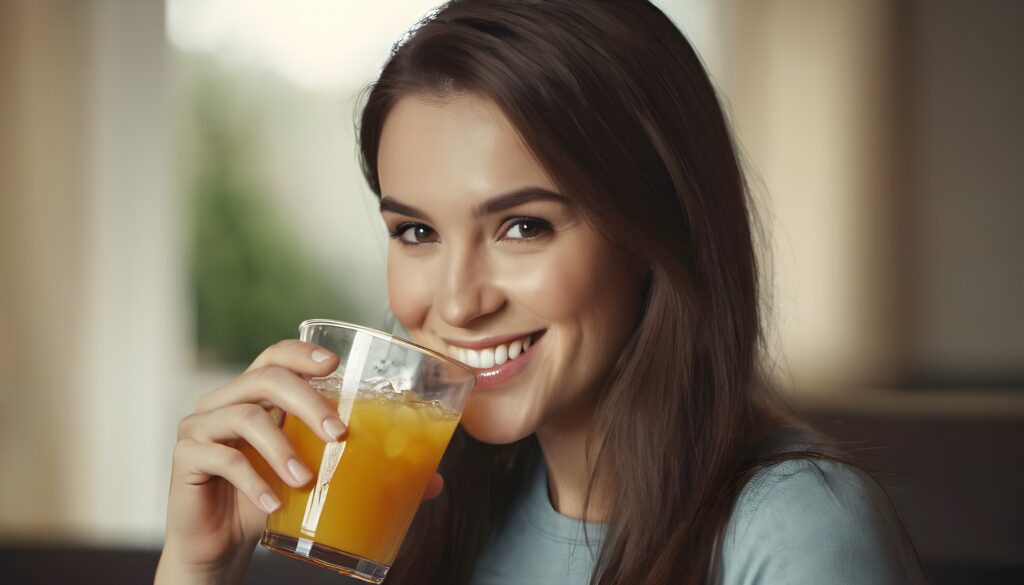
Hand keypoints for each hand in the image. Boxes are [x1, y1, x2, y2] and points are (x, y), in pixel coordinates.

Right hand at [154, 340, 443, 584]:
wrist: (222, 544)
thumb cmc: (273, 500)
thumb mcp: (320, 480)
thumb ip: (367, 471)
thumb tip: (435, 482)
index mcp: (260, 397)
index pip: (276, 356)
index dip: (303, 353)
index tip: (335, 366)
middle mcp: (227, 401)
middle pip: (265, 378)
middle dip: (307, 401)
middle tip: (338, 433)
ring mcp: (202, 427)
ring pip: (243, 416)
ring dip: (281, 448)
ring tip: (306, 479)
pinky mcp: (186, 457)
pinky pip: (221, 459)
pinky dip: (252, 481)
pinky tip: (274, 504)